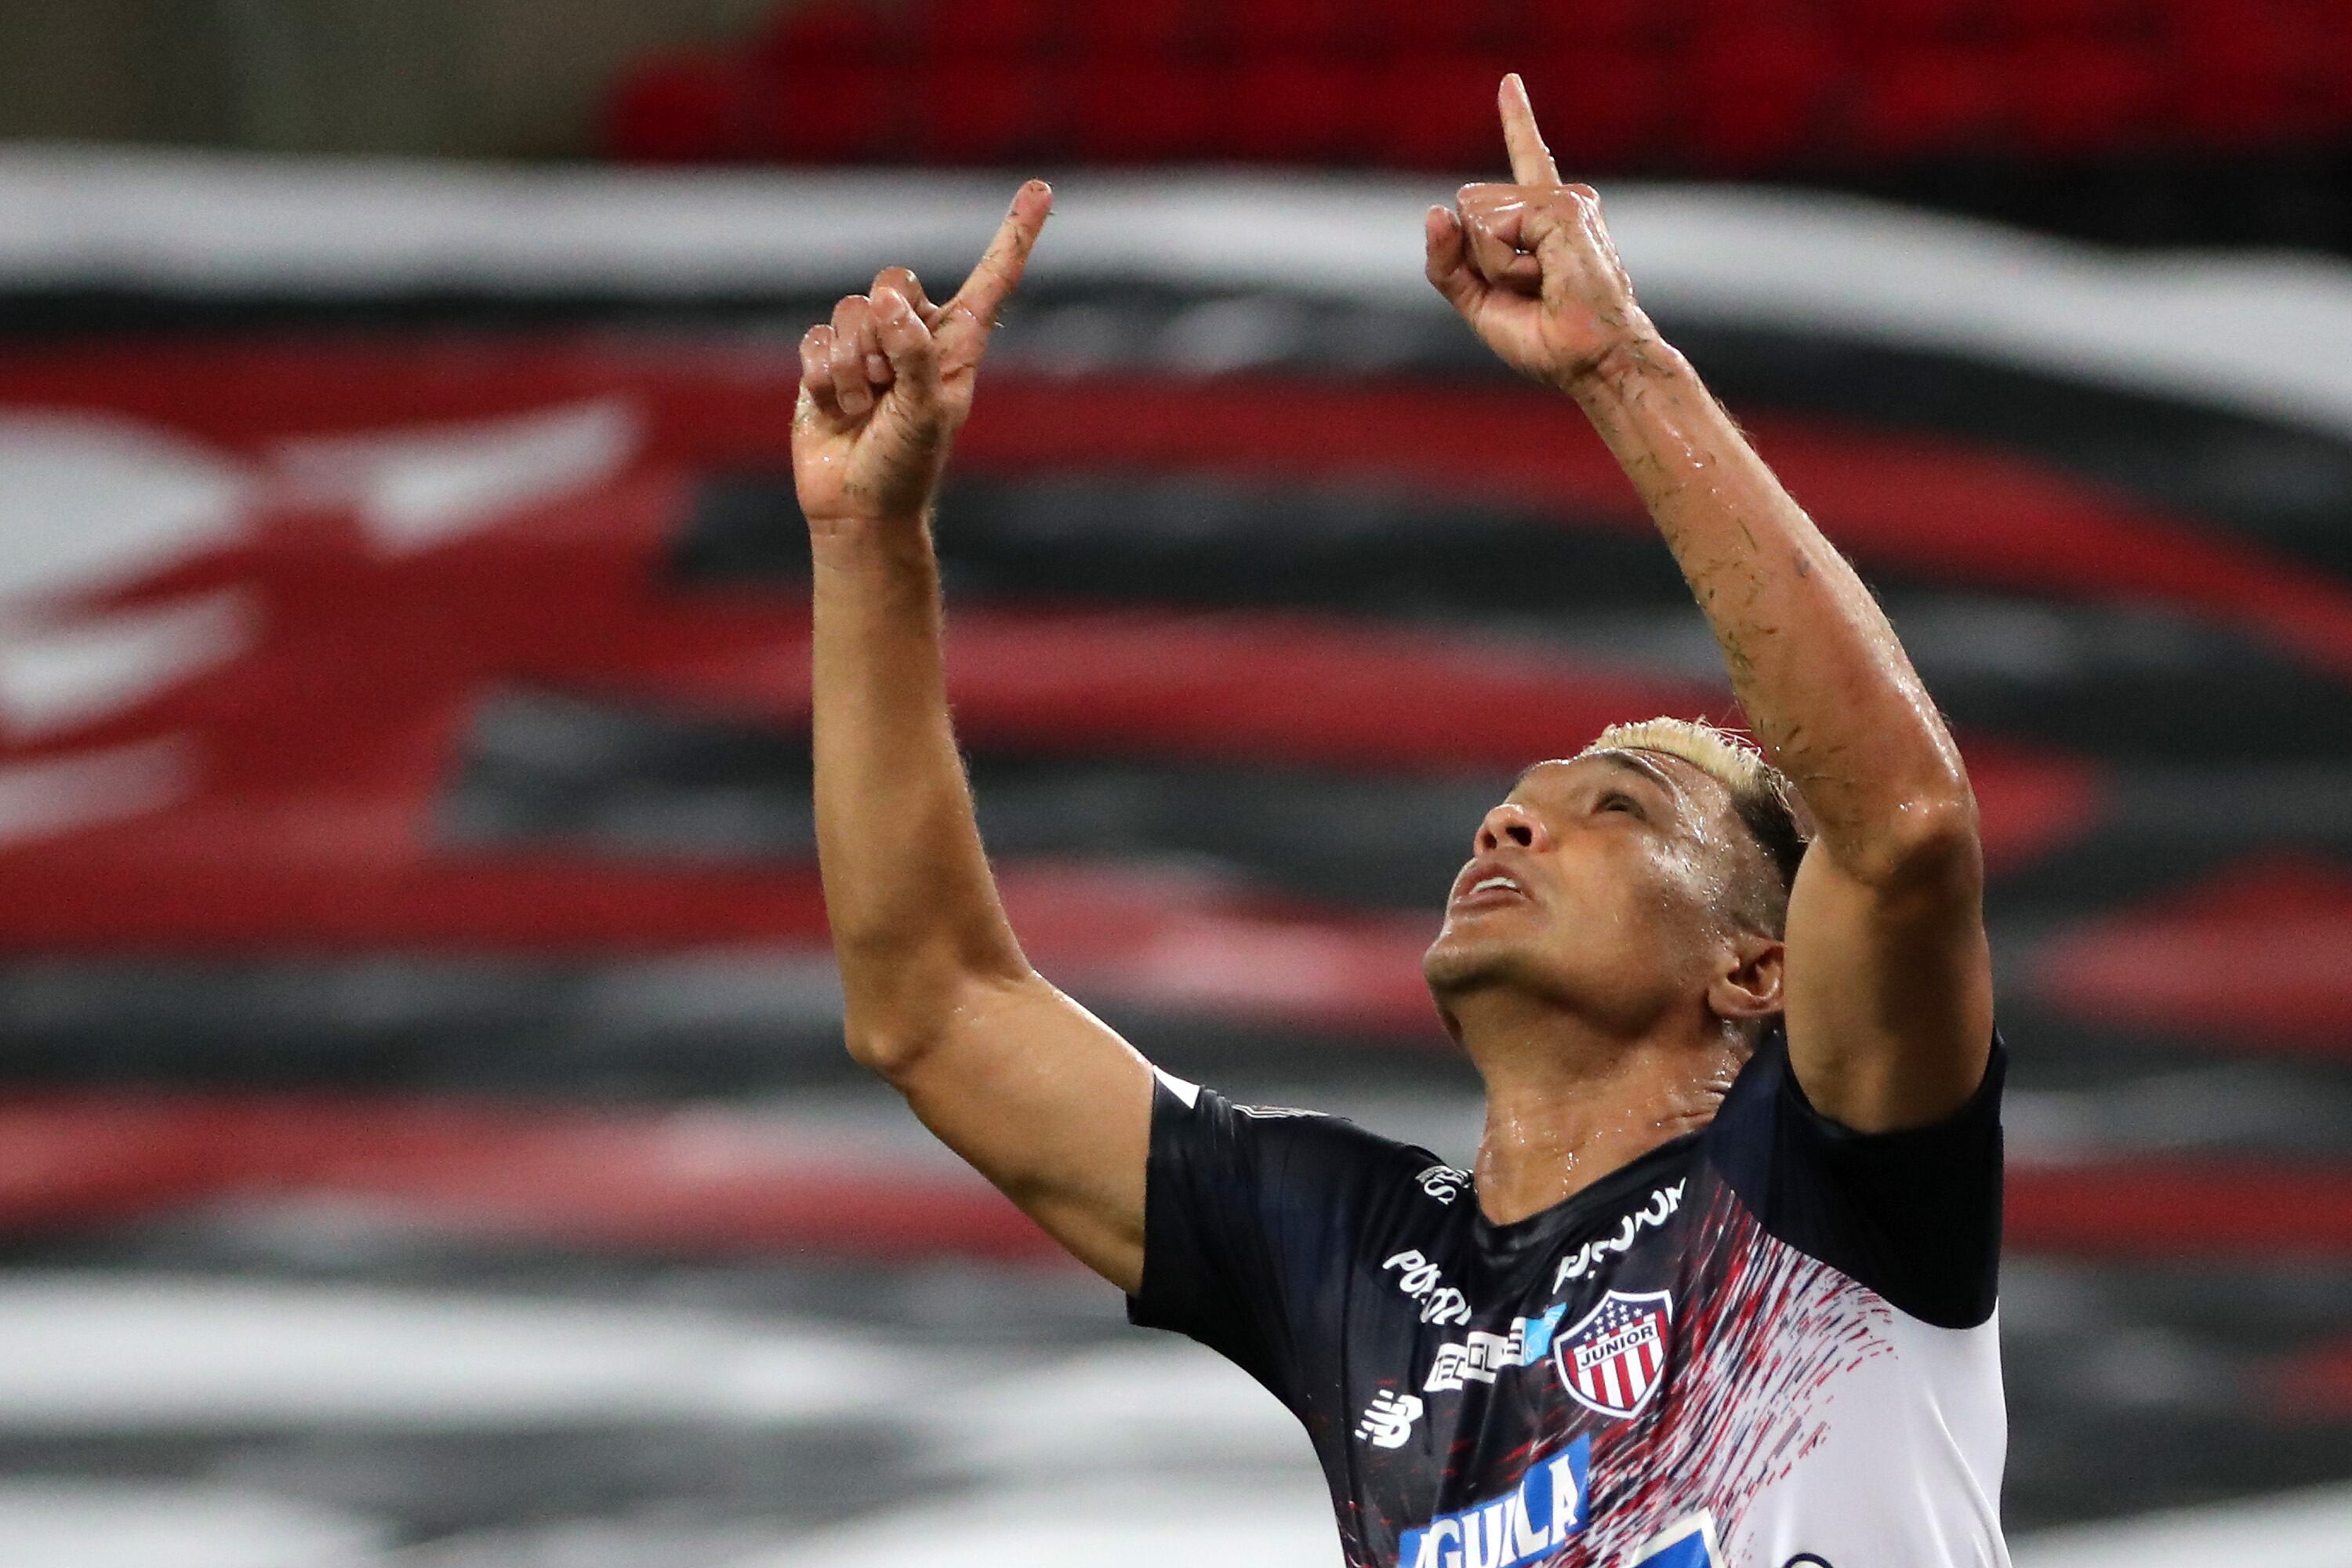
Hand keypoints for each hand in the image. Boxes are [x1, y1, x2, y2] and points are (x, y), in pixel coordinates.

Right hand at [794, 180, 1052, 527]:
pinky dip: (824, 378)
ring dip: (853, 368)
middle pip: (892, 281)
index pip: (991, 280)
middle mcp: (914, 335)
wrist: (856, 508)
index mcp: (957, 345)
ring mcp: (868, 346)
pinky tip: (837, 409)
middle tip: (888, 386)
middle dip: (883, 333)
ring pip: (848, 313)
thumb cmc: (906, 465)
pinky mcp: (825, 360)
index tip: (1042, 189)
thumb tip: (887, 301)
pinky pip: (816, 339)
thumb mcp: (926, 412)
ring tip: (865, 409)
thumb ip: (915, 354)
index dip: (1015, 235)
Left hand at [1425, 77, 1659, 392]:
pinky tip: (1546, 277)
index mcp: (1546, 219)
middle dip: (1478, 259)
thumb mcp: (1479, 303)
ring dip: (1492, 267)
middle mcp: (1558, 200)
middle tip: (1530, 289)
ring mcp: (1563, 199)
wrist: (1592, 362)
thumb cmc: (1547, 340)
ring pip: (1474, 217)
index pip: (1526, 160)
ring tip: (1541, 286)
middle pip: (1468, 206)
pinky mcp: (1562, 207)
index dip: (1517, 120)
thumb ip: (1448, 262)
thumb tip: (1434, 209)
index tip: (1508, 83)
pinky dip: (1503, 266)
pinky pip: (1491, 230)